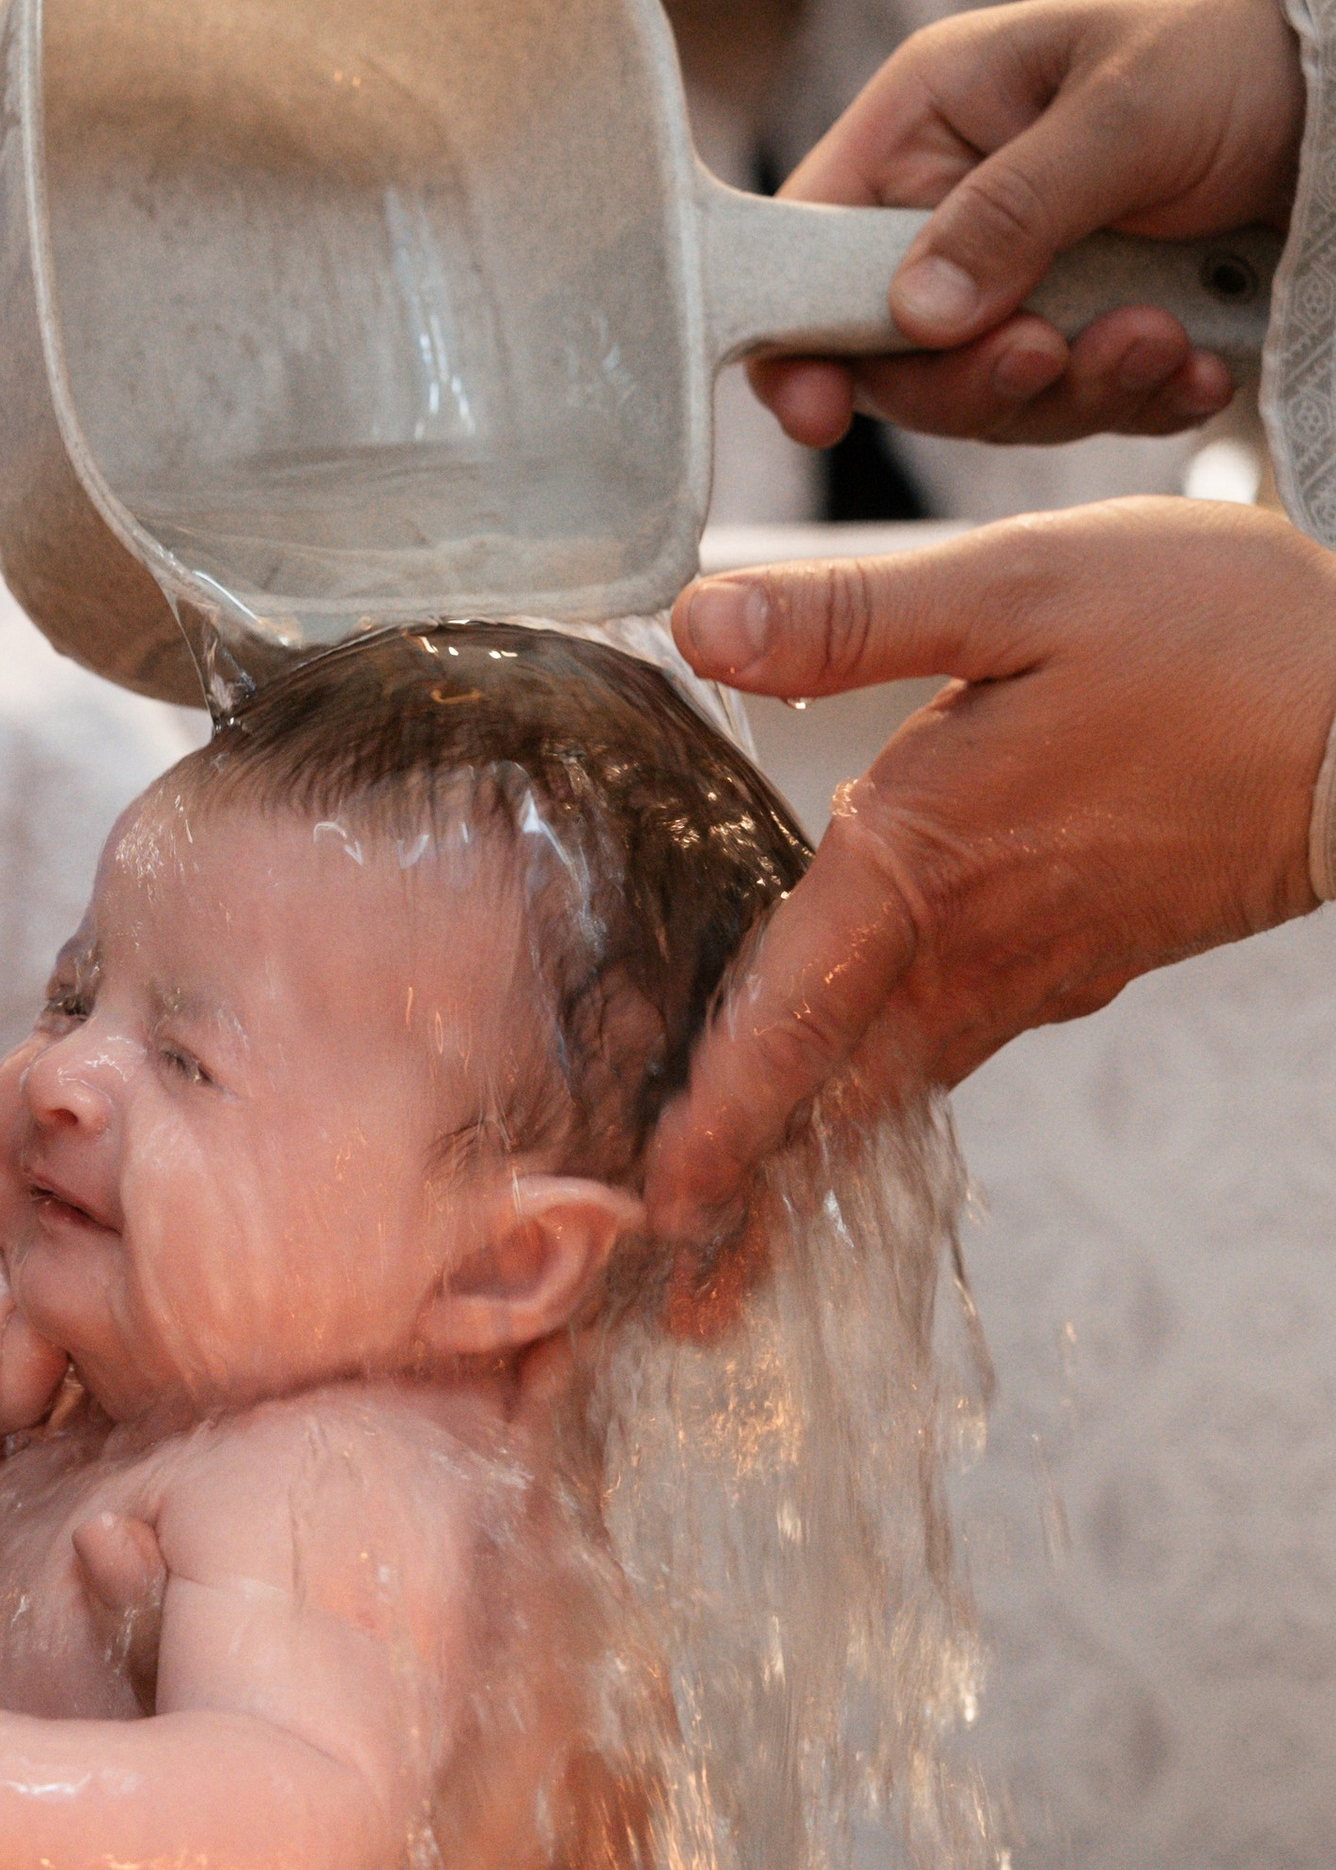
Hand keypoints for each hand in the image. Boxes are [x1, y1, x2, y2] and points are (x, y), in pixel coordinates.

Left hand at [646, 498, 1335, 1238]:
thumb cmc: (1218, 641)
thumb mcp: (1026, 586)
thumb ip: (854, 616)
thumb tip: (701, 622)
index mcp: (921, 868)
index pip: (785, 1025)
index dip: (713, 1125)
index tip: (651, 1214)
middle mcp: (966, 952)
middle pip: (824, 1104)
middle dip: (739, 1196)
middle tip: (661, 1282)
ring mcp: (1028, 975)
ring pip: (883, 1097)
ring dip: (800, 1165)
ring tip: (724, 1244)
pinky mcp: (1075, 968)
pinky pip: (943, 1057)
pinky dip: (872, 1107)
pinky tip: (833, 1114)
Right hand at [751, 0, 1303, 450]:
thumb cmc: (1229, 51)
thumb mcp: (1123, 111)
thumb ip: (1014, 212)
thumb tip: (913, 314)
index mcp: (923, 127)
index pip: (805, 247)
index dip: (796, 336)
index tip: (819, 408)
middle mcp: (951, 211)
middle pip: (895, 354)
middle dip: (978, 377)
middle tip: (1054, 352)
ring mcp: (1018, 279)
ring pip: (990, 396)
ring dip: (1076, 390)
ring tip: (1160, 341)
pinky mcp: (1087, 327)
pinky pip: (1079, 405)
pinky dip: (1137, 401)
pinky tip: (1196, 369)